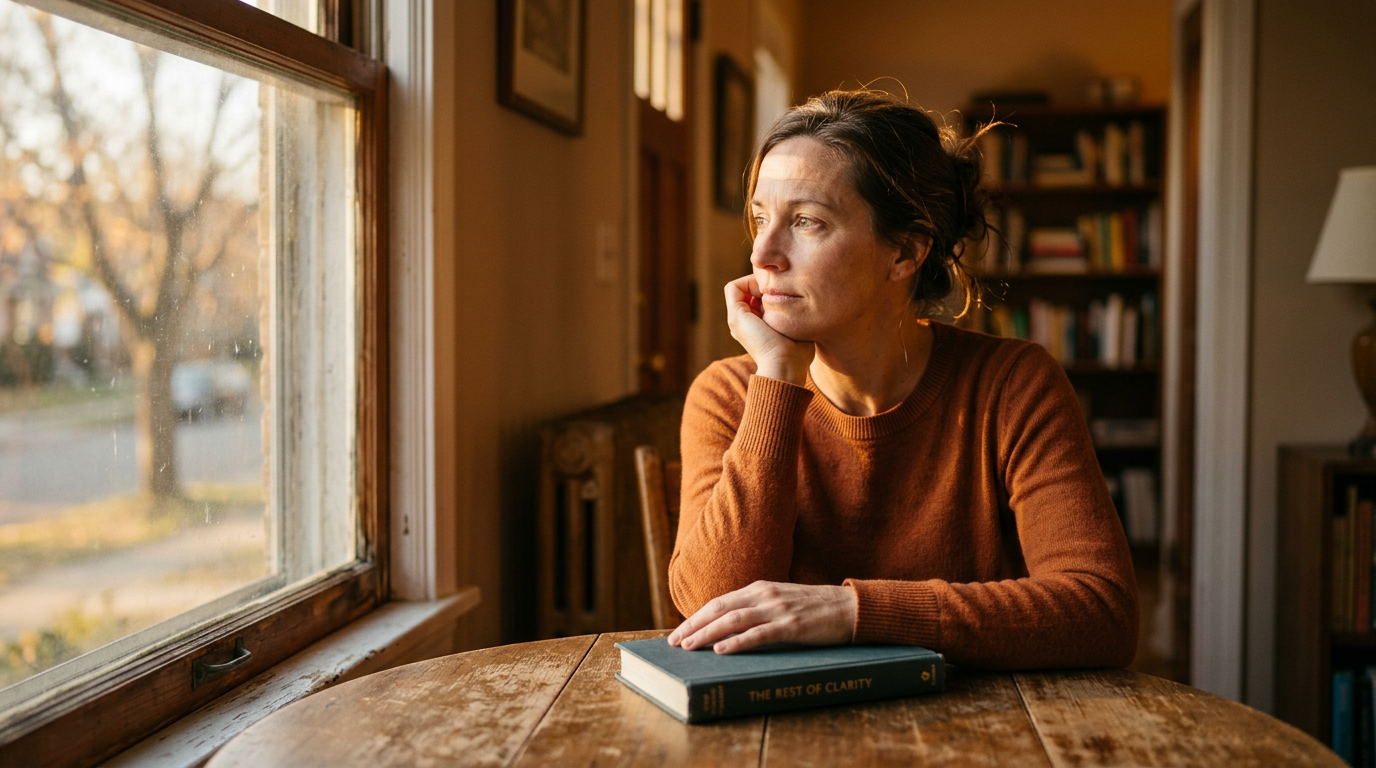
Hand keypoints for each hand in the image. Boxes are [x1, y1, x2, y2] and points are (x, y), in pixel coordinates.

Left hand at [666, 581, 856, 653]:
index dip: (695, 617)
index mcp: (759, 589)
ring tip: (689, 647)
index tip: (678, 632)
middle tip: (674, 643)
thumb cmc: (813, 609)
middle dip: (693, 626)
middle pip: (719, 609)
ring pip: (733, 620)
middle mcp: (764, 595)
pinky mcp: (792, 626)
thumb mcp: (779, 602)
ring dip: (707, 634)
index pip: (719, 602)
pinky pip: (759, 634)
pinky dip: (737, 642)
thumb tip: (728, 629)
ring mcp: (777, 609)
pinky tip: (722, 650)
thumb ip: (756, 610)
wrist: (849, 607)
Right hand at [724, 276, 814, 385]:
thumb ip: (796, 316)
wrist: (784, 367)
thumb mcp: (797, 329)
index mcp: (756, 326)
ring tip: (774, 285)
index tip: (788, 288)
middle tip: (782, 283)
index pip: (758, 296)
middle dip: (765, 282)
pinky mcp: (736, 316)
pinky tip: (766, 287)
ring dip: (756, 281)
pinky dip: (747, 281)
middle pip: (750, 290)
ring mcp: (737, 319)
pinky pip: (733, 288)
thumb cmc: (797, 353)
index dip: (771, 287)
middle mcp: (743, 322)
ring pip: (741, 287)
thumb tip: (807, 305)